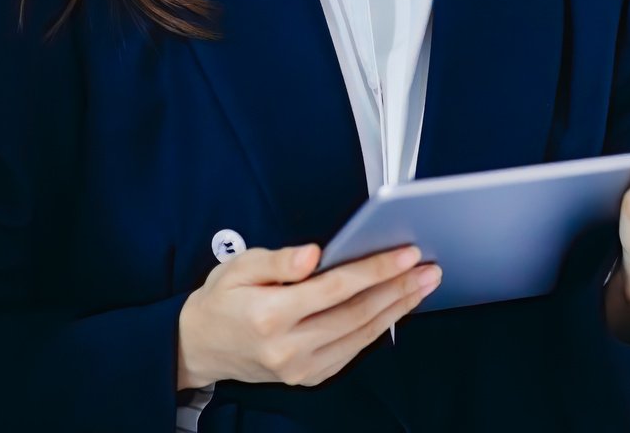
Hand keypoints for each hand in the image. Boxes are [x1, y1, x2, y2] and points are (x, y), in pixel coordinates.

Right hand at [175, 242, 440, 390]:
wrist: (200, 346)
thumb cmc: (221, 301)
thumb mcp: (239, 267)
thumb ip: (278, 260)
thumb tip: (313, 254)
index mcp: (270, 315)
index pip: (335, 288)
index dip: (375, 269)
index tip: (405, 253)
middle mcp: (287, 347)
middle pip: (356, 313)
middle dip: (398, 288)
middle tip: (428, 267)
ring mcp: (299, 368)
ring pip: (360, 335)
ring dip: (397, 308)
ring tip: (422, 284)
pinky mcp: (307, 377)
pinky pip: (352, 351)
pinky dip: (379, 328)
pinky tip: (396, 308)